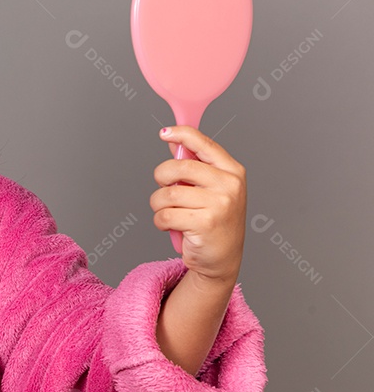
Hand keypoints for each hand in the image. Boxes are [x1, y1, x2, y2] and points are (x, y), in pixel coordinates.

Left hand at [150, 125, 245, 282]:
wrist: (222, 259)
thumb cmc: (214, 221)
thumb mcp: (211, 190)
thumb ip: (195, 166)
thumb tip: (174, 143)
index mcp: (232, 171)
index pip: (204, 144)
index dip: (182, 134)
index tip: (165, 133)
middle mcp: (229, 185)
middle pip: (179, 167)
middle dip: (161, 177)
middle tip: (163, 188)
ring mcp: (219, 204)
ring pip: (167, 194)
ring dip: (158, 204)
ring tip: (168, 212)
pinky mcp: (205, 224)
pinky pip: (164, 215)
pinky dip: (160, 221)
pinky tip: (172, 226)